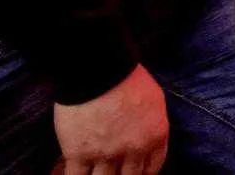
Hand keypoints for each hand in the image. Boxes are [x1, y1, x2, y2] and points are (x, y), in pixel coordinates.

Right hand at [53, 64, 168, 174]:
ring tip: (98, 172)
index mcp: (155, 135)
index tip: (136, 172)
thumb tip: (146, 135)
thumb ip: (152, 123)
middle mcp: (134, 150)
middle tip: (116, 171)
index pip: (153, 167)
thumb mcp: (154, 99)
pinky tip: (79, 173)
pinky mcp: (79, 154)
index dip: (143, 172)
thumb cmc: (127, 77)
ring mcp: (106, 154)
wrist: (98, 70)